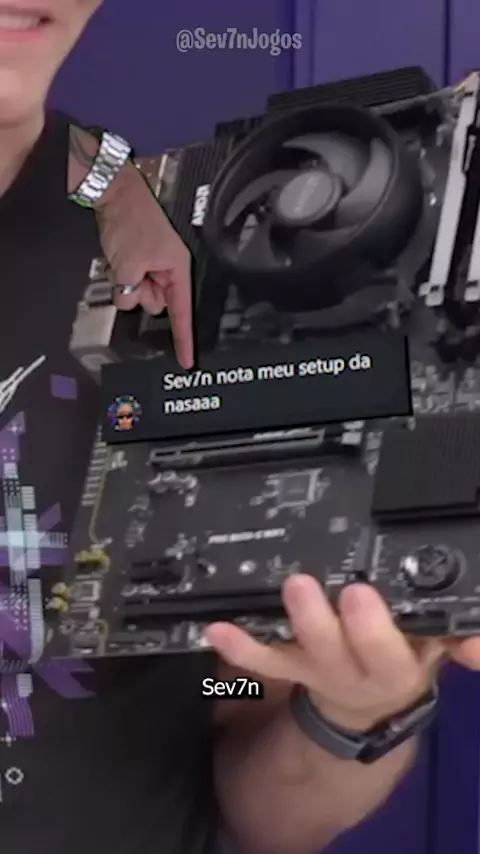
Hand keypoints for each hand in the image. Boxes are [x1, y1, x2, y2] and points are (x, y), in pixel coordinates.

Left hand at [95, 163, 193, 368]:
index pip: (183, 312)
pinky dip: (121, 275)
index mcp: (178, 269)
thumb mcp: (129, 264)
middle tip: (130, 271)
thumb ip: (129, 292)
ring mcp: (154, 266)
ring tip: (122, 259)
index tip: (187, 362)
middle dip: (140, 294)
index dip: (184, 338)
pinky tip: (117, 257)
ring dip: (128, 284)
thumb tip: (127, 302)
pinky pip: (130, 282)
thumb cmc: (130, 224)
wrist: (115, 192)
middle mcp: (170, 270)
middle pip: (156, 304)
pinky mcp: (139, 261)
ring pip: (140, 295)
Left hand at [205, 576, 479, 730]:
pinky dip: (237, 646)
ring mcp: (313, 671)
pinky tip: (213, 628)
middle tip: (301, 585)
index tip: (359, 592)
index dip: (372, 628)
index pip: (387, 651)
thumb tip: (478, 648)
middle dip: (317, 621)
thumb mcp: (435, 648)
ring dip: (270, 635)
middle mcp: (350, 672)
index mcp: (394, 667)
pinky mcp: (287, 668)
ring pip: (291, 656)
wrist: (372, 702)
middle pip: (332, 650)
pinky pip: (260, 661)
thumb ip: (456, 636)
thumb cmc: (403, 656)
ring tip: (246, 607)